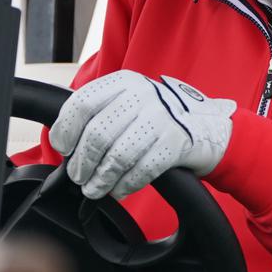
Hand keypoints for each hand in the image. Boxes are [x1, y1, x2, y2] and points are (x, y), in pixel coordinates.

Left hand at [49, 70, 235, 199]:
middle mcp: (143, 95)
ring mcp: (162, 118)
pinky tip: (120, 189)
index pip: (83, 103)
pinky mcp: (176, 142)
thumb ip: (101, 112)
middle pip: (98, 134)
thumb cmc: (158, 117)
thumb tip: (66, 142)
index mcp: (125, 82)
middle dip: (82, 162)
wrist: (207, 125)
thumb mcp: (130, 100)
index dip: (66, 129)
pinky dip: (126, 184)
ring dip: (101, 179)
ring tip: (95, 188)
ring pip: (118, 155)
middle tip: (79, 176)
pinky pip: (142, 170)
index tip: (64, 147)